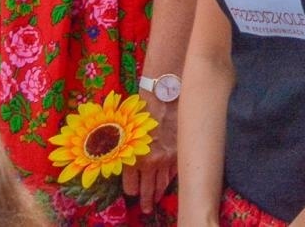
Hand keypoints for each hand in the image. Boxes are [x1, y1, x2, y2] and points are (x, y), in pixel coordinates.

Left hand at [124, 92, 176, 213]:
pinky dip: (171, 178)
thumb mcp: (124, 132)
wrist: (164, 95)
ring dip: (159, 192)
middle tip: (146, 209)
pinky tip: (169, 182)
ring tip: (156, 200)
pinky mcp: (180, 151)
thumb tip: (125, 163)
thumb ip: (124, 151)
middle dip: (145, 201)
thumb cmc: (141, 109)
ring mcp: (167, 159)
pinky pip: (175, 172)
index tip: (132, 193)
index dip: (131, 190)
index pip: (131, 185)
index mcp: (133, 159)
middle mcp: (151, 163)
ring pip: (162, 183)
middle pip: (147, 189)